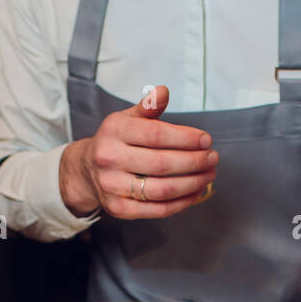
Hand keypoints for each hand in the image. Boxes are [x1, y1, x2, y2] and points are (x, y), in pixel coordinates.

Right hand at [59, 85, 217, 218]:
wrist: (87, 170)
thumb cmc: (116, 142)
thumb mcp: (127, 119)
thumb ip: (147, 107)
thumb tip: (163, 92)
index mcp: (114, 131)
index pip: (156, 135)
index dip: (185, 138)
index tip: (206, 140)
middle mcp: (110, 159)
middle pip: (162, 164)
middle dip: (194, 162)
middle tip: (213, 158)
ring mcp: (113, 186)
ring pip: (162, 189)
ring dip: (192, 183)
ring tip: (209, 175)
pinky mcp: (119, 209)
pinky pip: (158, 209)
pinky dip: (182, 202)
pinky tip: (196, 192)